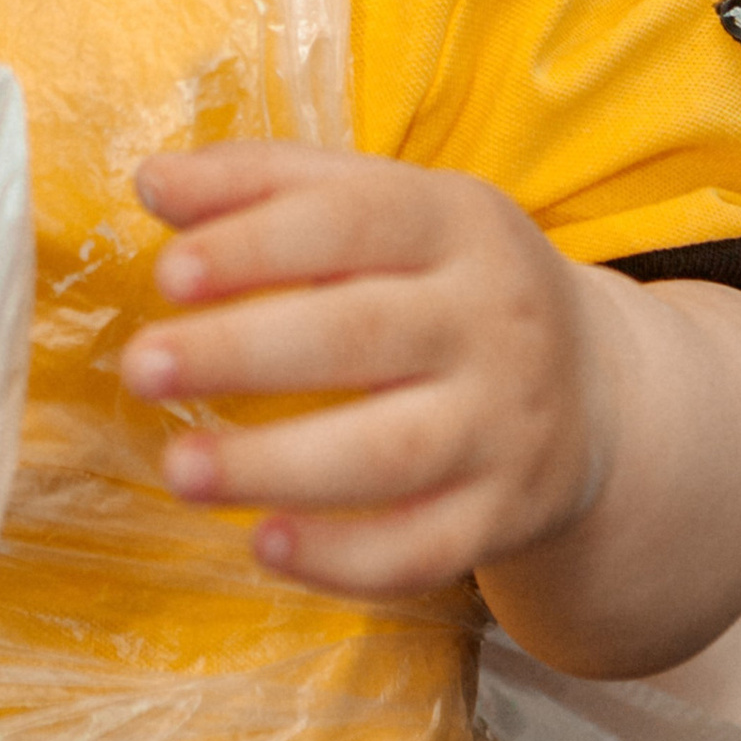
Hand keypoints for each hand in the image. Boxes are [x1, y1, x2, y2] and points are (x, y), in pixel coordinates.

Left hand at [119, 141, 608, 600]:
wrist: (599, 392)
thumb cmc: (444, 283)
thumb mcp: (384, 206)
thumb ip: (265, 183)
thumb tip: (153, 181)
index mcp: (458, 223)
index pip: (355, 220)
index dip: (258, 244)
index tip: (168, 274)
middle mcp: (492, 320)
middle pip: (365, 334)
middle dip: (244, 352)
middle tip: (141, 367)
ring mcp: (504, 424)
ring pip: (392, 452)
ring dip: (278, 464)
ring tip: (179, 468)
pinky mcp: (503, 515)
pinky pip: (422, 551)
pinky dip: (341, 559)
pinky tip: (263, 543)